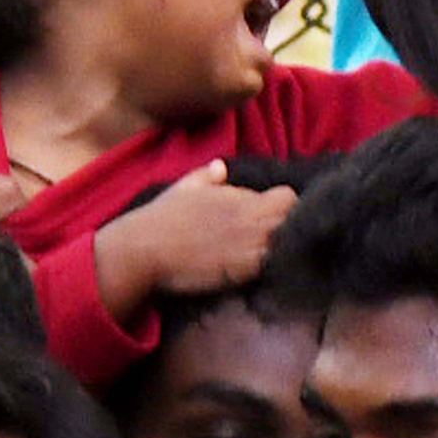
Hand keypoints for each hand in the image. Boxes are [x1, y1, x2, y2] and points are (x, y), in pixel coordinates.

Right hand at [94, 160, 296, 323]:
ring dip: (280, 248)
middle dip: (288, 227)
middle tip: (271, 239)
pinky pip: (271, 266)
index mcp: (238, 195)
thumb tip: (221, 166)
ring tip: (263, 256)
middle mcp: (249, 216)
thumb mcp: (183, 188)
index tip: (270, 217)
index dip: (282, 208)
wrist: (144, 250)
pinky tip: (254, 271)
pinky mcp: (243, 269)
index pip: (286, 198)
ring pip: (286, 242)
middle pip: (292, 218)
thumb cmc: (160, 218)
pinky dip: (268, 268)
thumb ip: (206, 176)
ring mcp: (248, 243)